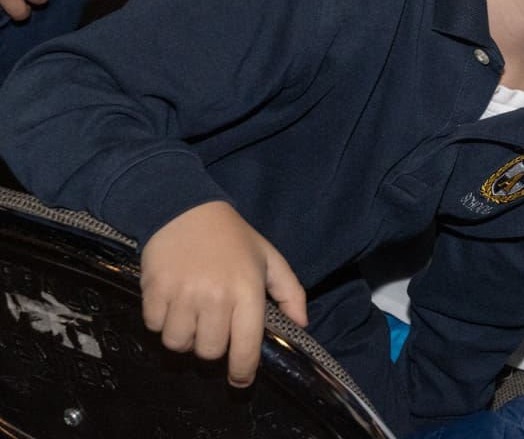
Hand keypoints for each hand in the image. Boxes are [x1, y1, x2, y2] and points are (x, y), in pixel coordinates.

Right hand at [141, 202, 308, 386]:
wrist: (185, 209)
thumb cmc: (233, 238)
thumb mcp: (269, 258)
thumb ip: (290, 292)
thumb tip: (301, 324)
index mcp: (247, 291)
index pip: (245, 346)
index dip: (242, 372)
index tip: (240, 380)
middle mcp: (215, 297)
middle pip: (208, 352)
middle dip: (211, 348)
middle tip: (213, 329)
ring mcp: (182, 294)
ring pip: (178, 344)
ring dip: (184, 337)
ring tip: (191, 316)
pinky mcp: (154, 291)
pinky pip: (154, 327)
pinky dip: (161, 322)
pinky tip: (171, 303)